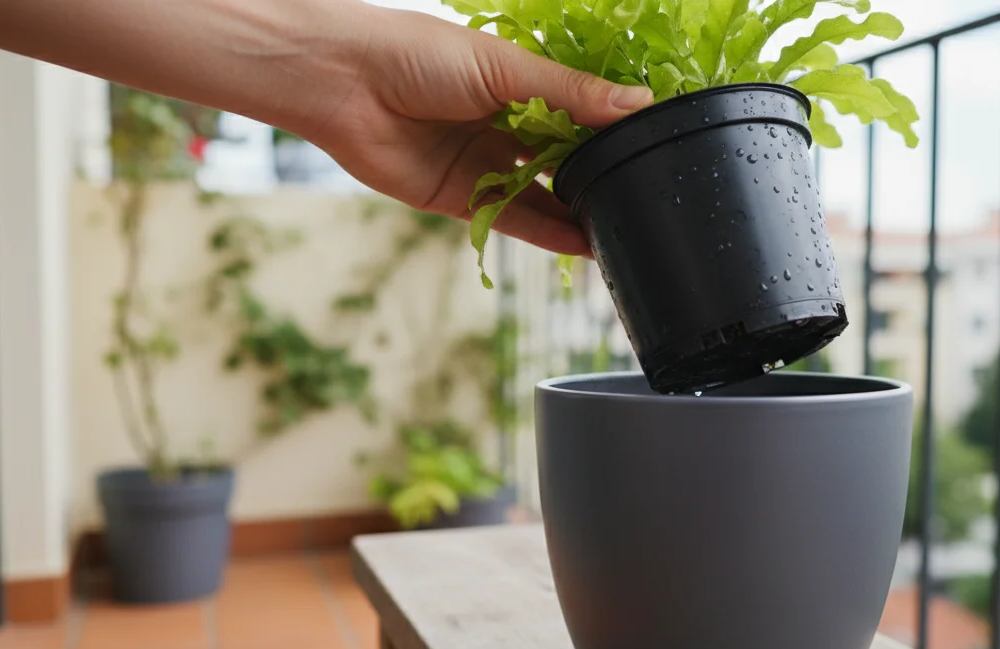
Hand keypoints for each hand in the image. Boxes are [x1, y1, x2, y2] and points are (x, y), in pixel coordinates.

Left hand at [307, 8, 652, 255]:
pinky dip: (549, 234)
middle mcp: (505, 123)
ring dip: (580, 211)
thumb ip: (571, 92)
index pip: (580, 109)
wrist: (341, 84)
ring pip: (545, 194)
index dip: (614, 128)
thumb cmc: (416, 54)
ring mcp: (485, 163)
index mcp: (518, 82)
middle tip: (649, 192)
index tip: (657, 144)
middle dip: (601, 175)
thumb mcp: (504, 67)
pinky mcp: (463, 199)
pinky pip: (514, 220)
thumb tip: (639, 102)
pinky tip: (584, 243)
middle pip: (565, 156)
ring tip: (627, 227)